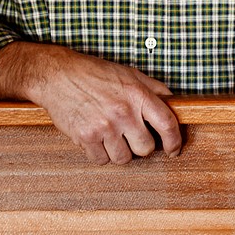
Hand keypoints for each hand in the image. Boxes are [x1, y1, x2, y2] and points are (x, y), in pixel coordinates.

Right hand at [0, 42, 181, 164]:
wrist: (59, 75)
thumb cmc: (96, 73)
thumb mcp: (130, 74)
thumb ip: (154, 89)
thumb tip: (173, 103)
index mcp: (138, 95)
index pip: (167, 124)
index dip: (174, 141)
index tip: (173, 149)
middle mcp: (123, 112)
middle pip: (145, 148)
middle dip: (142, 146)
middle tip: (133, 137)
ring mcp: (104, 127)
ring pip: (123, 158)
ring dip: (120, 151)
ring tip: (112, 135)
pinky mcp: (85, 137)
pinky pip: (101, 160)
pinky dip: (100, 154)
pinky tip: (97, 138)